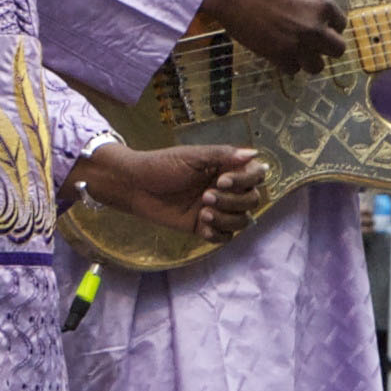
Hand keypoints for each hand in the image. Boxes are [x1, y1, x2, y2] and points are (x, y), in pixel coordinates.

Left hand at [80, 140, 267, 244]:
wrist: (134, 186)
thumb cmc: (161, 165)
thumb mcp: (192, 156)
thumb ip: (222, 155)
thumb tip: (254, 153)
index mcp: (226, 168)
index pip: (256, 175)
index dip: (245, 180)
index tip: (221, 181)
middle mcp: (226, 189)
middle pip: (252, 200)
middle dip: (233, 201)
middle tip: (206, 196)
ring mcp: (217, 208)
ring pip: (242, 220)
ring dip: (227, 218)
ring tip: (203, 212)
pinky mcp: (204, 227)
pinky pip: (226, 237)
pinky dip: (219, 234)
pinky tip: (202, 226)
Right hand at [204, 0, 350, 73]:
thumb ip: (310, 2)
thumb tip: (314, 13)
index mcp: (323, 4)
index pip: (341, 24)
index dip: (329, 27)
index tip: (318, 28)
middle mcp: (316, 26)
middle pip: (337, 49)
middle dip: (324, 47)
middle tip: (310, 44)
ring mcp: (299, 44)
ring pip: (317, 66)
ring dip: (307, 60)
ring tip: (293, 52)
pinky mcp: (279, 56)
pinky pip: (292, 70)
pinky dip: (285, 64)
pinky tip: (276, 52)